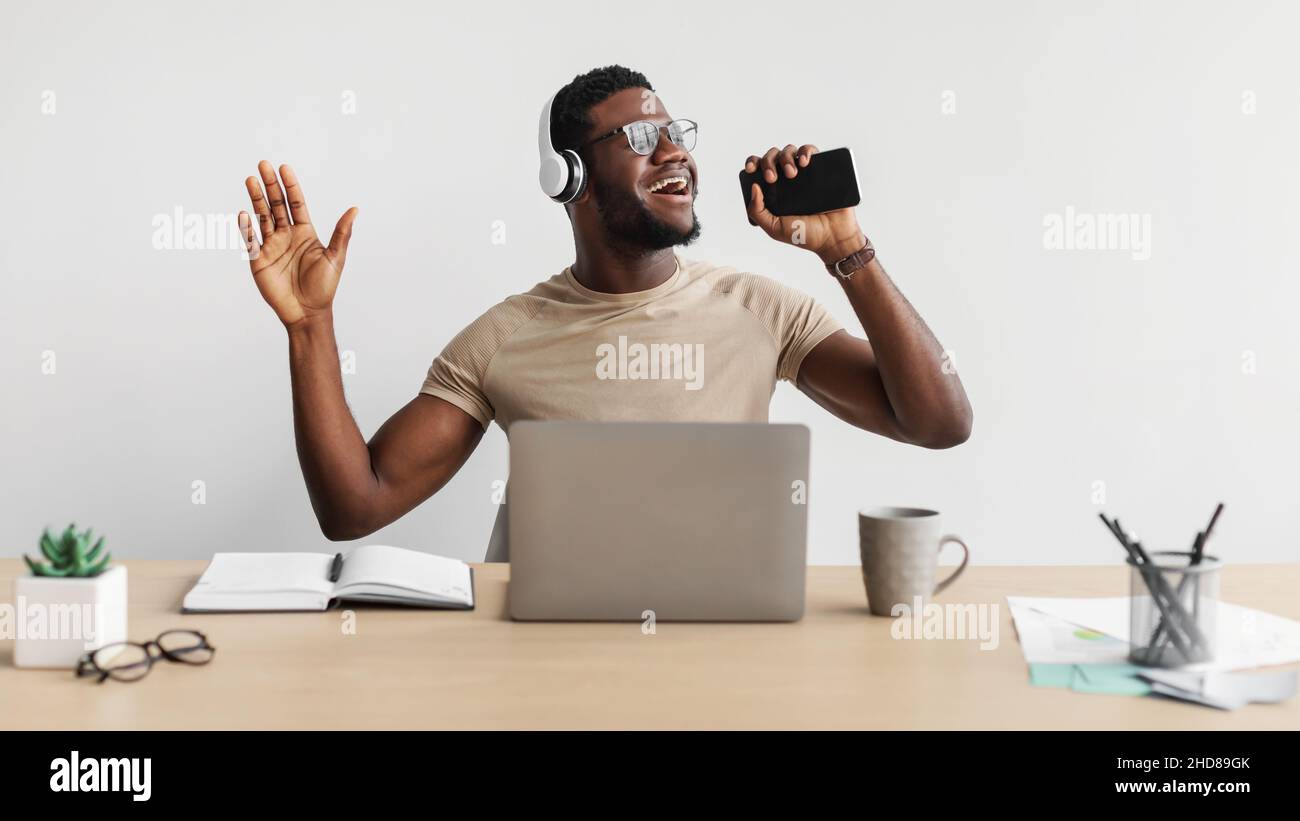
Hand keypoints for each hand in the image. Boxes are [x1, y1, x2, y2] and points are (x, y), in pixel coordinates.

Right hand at [239, 161, 356, 327]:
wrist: (307, 312)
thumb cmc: (324, 287)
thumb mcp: (336, 257)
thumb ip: (342, 233)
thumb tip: (355, 209)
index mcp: (305, 233)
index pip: (296, 204)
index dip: (290, 186)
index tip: (284, 168)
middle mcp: (286, 236)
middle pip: (276, 205)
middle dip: (270, 185)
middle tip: (263, 165)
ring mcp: (271, 246)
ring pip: (262, 217)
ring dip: (256, 199)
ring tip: (251, 179)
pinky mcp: (258, 260)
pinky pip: (250, 240)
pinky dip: (246, 227)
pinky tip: (243, 213)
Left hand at [743, 144, 865, 263]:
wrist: (833, 236)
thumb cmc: (804, 234)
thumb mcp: (774, 228)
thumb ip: (757, 212)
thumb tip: (754, 186)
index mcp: (773, 190)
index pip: (758, 169)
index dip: (752, 163)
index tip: (752, 169)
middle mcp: (786, 179)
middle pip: (772, 156)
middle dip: (768, 162)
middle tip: (772, 178)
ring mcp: (804, 172)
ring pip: (790, 150)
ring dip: (786, 157)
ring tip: (792, 173)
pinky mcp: (821, 169)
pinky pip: (812, 150)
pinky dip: (806, 151)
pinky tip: (804, 162)